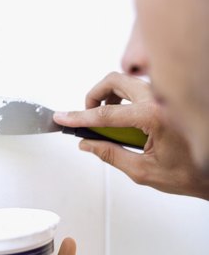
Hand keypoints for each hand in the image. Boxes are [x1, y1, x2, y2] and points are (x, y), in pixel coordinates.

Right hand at [54, 72, 208, 199]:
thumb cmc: (190, 173)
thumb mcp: (144, 171)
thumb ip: (111, 155)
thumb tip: (88, 144)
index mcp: (155, 117)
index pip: (107, 115)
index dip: (80, 117)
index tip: (64, 117)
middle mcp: (161, 99)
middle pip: (115, 80)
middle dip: (94, 96)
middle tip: (87, 115)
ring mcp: (165, 96)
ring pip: (125, 81)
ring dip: (108, 96)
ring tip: (106, 120)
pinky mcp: (166, 97)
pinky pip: (137, 88)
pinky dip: (122, 98)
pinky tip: (124, 118)